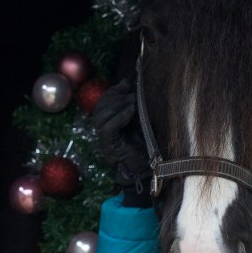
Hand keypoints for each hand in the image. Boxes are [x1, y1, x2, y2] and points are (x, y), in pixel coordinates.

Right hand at [93, 79, 151, 206]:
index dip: (113, 91)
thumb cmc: (150, 144)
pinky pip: (107, 128)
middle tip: (131, 93)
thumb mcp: (143, 119)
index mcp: (110, 123)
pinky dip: (119, 117)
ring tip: (132, 102)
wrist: (151, 169)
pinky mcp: (108, 147)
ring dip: (117, 105)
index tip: (127, 83)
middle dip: (115, 96)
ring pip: (100, 116)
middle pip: (100, 107)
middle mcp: (104, 131)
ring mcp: (104, 140)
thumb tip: (133, 84)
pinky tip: (130, 111)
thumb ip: (136, 104)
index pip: (103, 102)